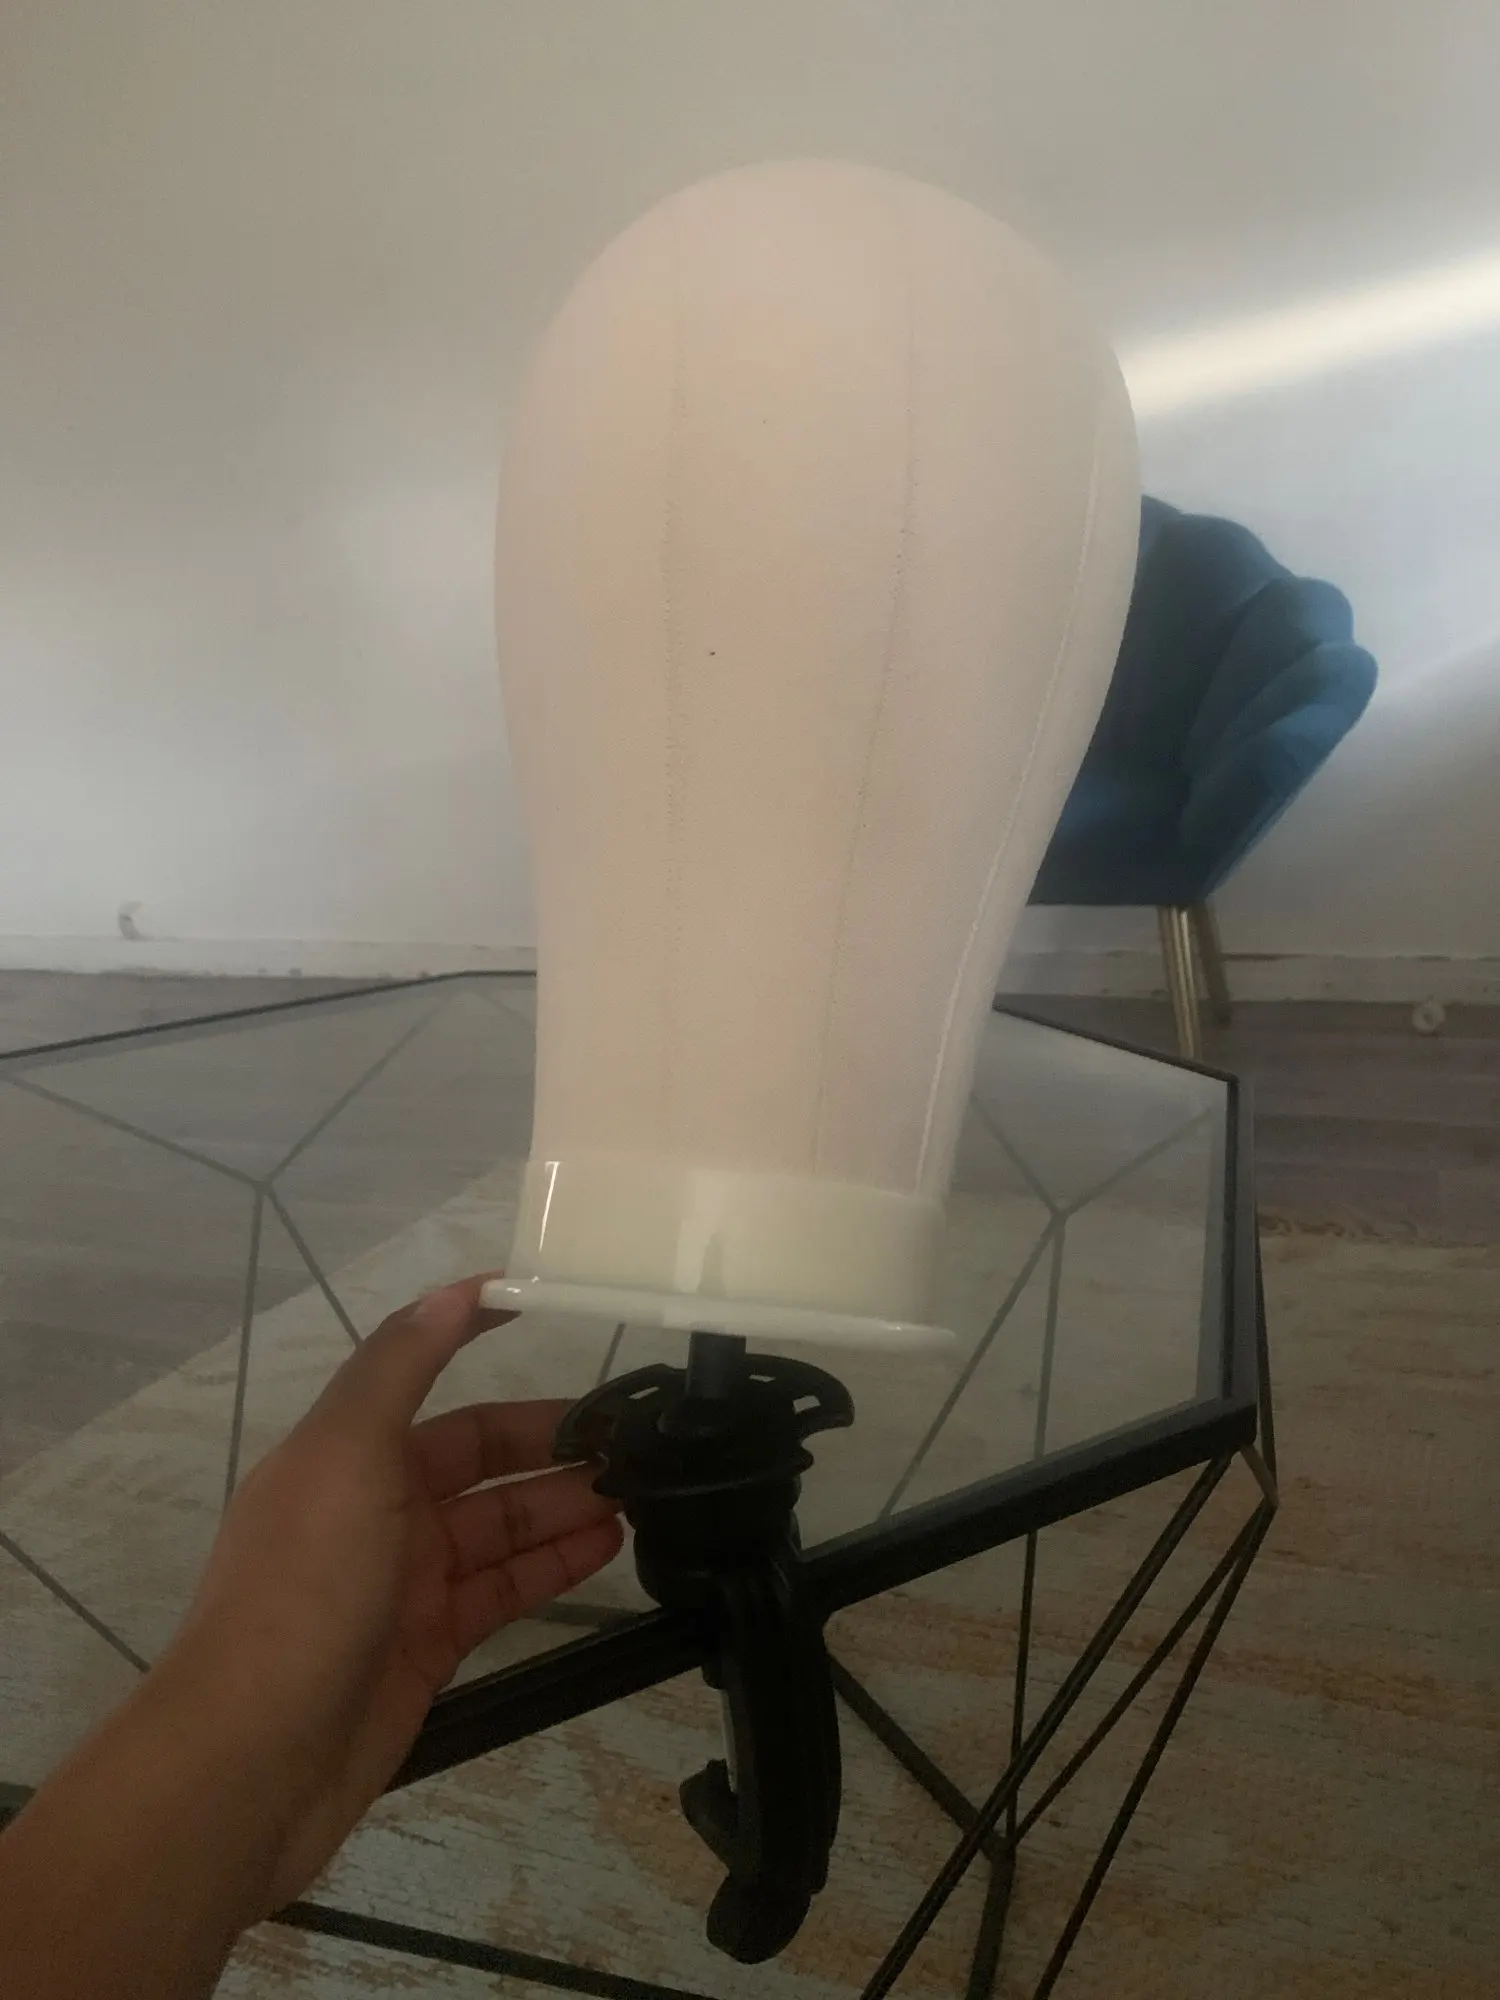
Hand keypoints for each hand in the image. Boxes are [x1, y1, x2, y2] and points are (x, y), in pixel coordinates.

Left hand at [164, 1274, 622, 1912]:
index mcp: (346, 1450)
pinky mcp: (429, 1646)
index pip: (424, 1370)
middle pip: (476, 1455)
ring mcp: (403, 1581)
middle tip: (633, 1437)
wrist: (254, 1759)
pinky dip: (553, 1566)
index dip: (477, 1334)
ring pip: (499, 1525)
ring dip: (564, 1503)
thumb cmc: (303, 1591)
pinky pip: (503, 1591)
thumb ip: (400, 1366)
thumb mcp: (346, 1456)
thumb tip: (455, 1287)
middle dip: (549, 1442)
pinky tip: (607, 1548)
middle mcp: (374, 1506)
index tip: (545, 1302)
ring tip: (641, 1490)